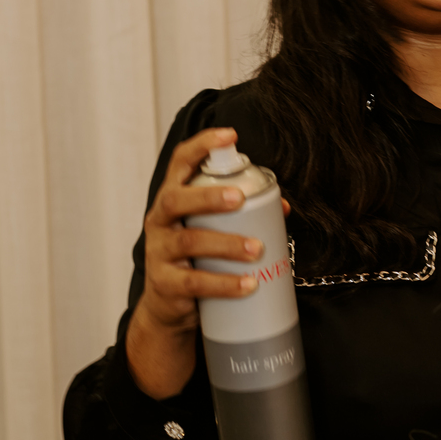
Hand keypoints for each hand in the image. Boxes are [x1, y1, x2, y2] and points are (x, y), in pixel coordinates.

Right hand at [127, 127, 266, 397]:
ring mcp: (159, 252)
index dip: (202, 145)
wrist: (169, 304)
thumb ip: (243, 213)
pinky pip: (195, 283)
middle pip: (176, 200)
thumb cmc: (195, 256)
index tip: (229, 135)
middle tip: (241, 199)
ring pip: (189, 242)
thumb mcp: (212, 228)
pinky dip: (224, 283)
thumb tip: (281, 207)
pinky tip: (248, 285)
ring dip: (226, 244)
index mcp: (173, 198)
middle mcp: (160, 220)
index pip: (180, 163)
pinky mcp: (166, 284)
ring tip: (257, 249)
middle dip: (209, 196)